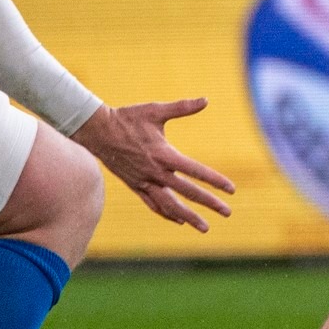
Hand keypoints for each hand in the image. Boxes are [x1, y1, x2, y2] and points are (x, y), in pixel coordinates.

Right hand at [71, 99, 234, 231]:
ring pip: (170, 205)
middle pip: (187, 192)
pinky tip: (180, 221)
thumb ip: (182, 107)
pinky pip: (153, 204)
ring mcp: (144, 181)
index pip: (195, 171)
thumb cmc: (127, 118)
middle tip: (228, 213)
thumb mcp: (155, 110)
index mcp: (163, 154)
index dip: (215, 180)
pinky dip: (167, 213)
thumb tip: (206, 100)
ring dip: (189, 217)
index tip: (231, 189)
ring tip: (205, 228)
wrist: (96, 131)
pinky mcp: (135, 186)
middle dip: (209, 203)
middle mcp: (155, 172)